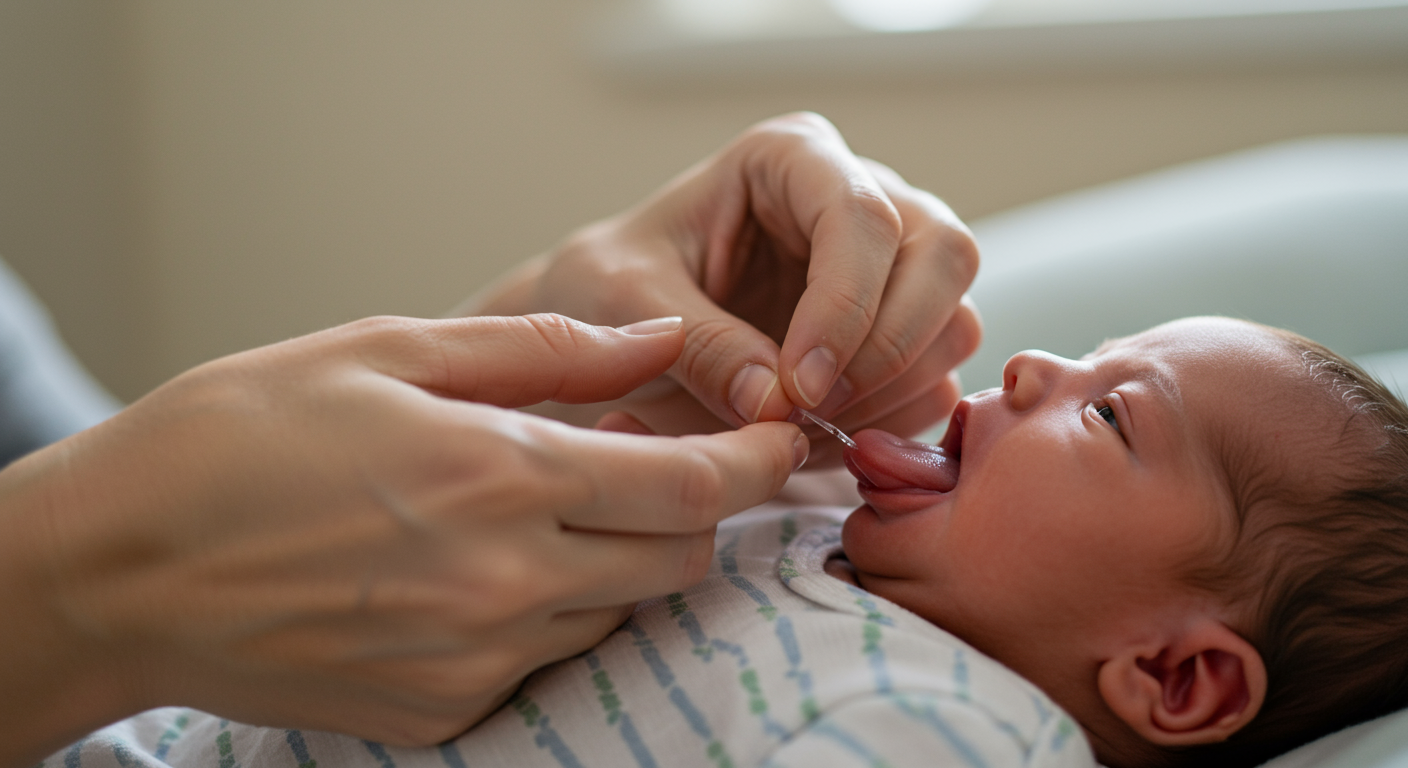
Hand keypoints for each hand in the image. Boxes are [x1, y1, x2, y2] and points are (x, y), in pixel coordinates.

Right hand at [0, 313, 804, 764]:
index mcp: (499, 478)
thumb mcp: (390, 350)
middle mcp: (503, 582)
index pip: (688, 488)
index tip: (779, 442)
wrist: (121, 566)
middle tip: (652, 463)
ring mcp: (474, 660)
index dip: (756, 464)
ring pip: (617, 613)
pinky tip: (485, 568)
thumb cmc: (243, 435)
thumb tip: (655, 339)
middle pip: (674, 560)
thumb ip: (545, 350)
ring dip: (620, 560)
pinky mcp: (440, 711)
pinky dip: (550, 611)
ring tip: (552, 510)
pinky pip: (544, 661)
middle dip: (691, 512)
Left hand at [464, 113, 980, 465]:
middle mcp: (861, 201)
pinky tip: (816, 440)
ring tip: (801, 427)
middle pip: (944, 255)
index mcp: (791, 160)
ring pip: (956, 322)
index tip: (797, 385)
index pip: (863, 214)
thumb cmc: (606, 293)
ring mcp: (892, 272)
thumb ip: (699, 343)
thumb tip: (779, 405)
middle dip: (888, 347)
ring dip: (891, 391)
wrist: (610, 345)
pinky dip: (889, 425)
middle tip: (811, 411)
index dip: (845, 305)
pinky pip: (938, 383)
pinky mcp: (899, 340)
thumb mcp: (621, 302)